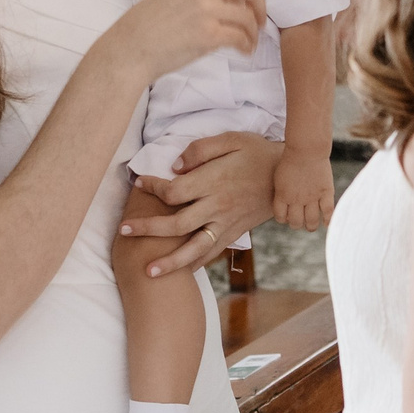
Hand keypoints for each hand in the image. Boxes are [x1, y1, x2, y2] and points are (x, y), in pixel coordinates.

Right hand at [103, 0, 264, 85]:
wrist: (131, 47)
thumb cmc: (150, 23)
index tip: (253, 3)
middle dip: (260, 7)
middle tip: (260, 23)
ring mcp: (206, 9)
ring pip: (248, 16)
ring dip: (253, 32)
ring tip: (249, 42)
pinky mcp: (208, 34)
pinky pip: (240, 37)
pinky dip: (247, 45)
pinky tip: (244, 51)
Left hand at [120, 132, 281, 275]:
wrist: (290, 178)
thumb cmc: (258, 154)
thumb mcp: (232, 139)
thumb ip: (201, 150)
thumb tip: (176, 166)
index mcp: (214, 182)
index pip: (175, 191)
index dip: (153, 187)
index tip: (139, 182)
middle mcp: (218, 206)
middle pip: (177, 224)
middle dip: (148, 229)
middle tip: (123, 231)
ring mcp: (227, 223)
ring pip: (194, 248)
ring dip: (170, 261)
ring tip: (148, 271)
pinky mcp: (235, 233)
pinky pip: (212, 252)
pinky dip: (194, 264)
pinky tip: (179, 272)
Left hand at [273, 142, 336, 230]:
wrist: (307, 149)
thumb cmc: (291, 160)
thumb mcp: (279, 177)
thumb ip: (281, 192)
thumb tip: (283, 204)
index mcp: (282, 195)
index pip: (280, 217)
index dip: (283, 219)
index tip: (287, 216)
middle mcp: (296, 199)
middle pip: (296, 222)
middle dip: (297, 224)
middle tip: (300, 222)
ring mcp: (312, 197)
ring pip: (311, 221)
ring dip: (311, 226)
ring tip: (312, 226)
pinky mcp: (326, 192)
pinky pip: (328, 211)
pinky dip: (328, 220)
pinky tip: (326, 222)